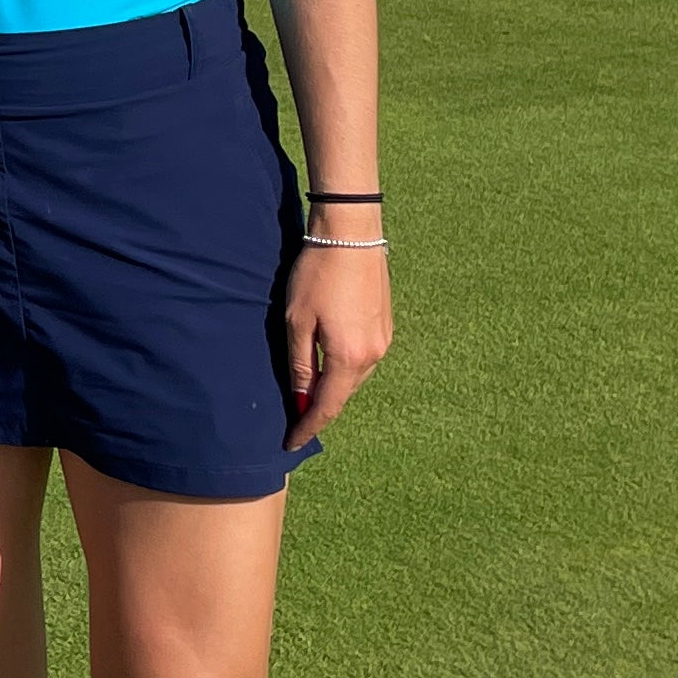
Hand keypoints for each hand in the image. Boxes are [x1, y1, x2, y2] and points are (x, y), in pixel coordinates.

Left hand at [284, 240, 393, 448]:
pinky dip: (345, 368)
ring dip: (333, 387)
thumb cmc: (317, 275)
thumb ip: (300, 363)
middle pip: (343, 394)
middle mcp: (373, 356)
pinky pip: (363, 360)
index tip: (290, 442)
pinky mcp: (386, 327)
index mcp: (349, 358)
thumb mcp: (297, 321)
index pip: (327, 406)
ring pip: (354, 378)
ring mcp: (384, 342)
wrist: (351, 236)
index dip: (308, 427)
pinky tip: (329, 361)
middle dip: (320, 408)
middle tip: (295, 419)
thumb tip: (301, 397)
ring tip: (308, 392)